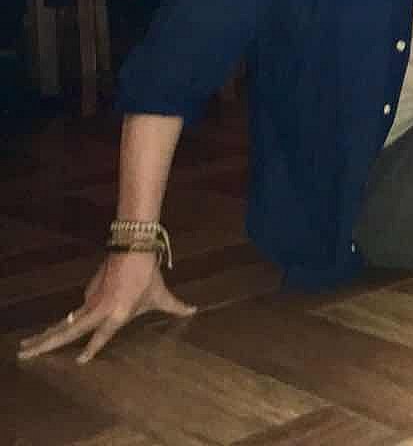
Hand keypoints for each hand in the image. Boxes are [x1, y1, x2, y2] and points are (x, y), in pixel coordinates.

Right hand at [17, 252, 195, 363]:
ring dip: (46, 334)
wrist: (134, 247)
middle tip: (24, 354)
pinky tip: (55, 329)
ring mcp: (90, 300)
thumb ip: (176, 307)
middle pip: (67, 331)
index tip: (80, 361)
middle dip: (45, 343)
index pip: (101, 336)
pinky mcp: (88, 292)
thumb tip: (194, 311)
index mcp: (117, 314)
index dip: (92, 349)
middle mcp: (99, 309)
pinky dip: (66, 322)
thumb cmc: (149, 275)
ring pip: (65, 322)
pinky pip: (79, 310)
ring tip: (26, 346)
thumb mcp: (162, 294)